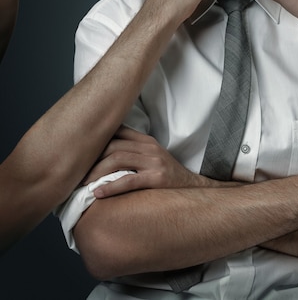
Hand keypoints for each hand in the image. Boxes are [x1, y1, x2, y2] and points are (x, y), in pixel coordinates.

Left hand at [83, 126, 210, 197]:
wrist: (193, 189)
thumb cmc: (167, 176)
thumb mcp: (151, 157)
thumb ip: (132, 152)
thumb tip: (102, 154)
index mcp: (146, 140)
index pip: (116, 132)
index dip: (96, 141)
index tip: (79, 152)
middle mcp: (149, 148)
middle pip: (113, 146)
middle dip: (92, 158)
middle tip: (75, 172)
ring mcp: (154, 162)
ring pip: (118, 160)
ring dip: (96, 172)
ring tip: (82, 184)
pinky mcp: (157, 179)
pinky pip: (129, 180)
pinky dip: (111, 187)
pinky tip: (98, 193)